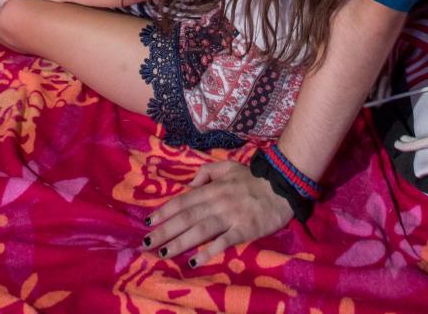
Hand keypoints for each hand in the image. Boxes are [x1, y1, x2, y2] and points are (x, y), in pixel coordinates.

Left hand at [144, 160, 293, 264]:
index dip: (164, 212)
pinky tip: (194, 260)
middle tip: (147, 243)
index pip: (183, 201)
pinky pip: (222, 242)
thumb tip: (189, 185)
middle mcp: (217, 202)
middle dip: (164, 231)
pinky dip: (207, 251)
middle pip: (186, 217)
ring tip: (164, 252)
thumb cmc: (251, 178)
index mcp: (212, 188)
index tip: (147, 222)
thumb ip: (206, 173)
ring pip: (199, 230)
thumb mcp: (227, 166)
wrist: (280, 186)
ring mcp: (229, 217)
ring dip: (180, 242)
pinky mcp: (243, 230)